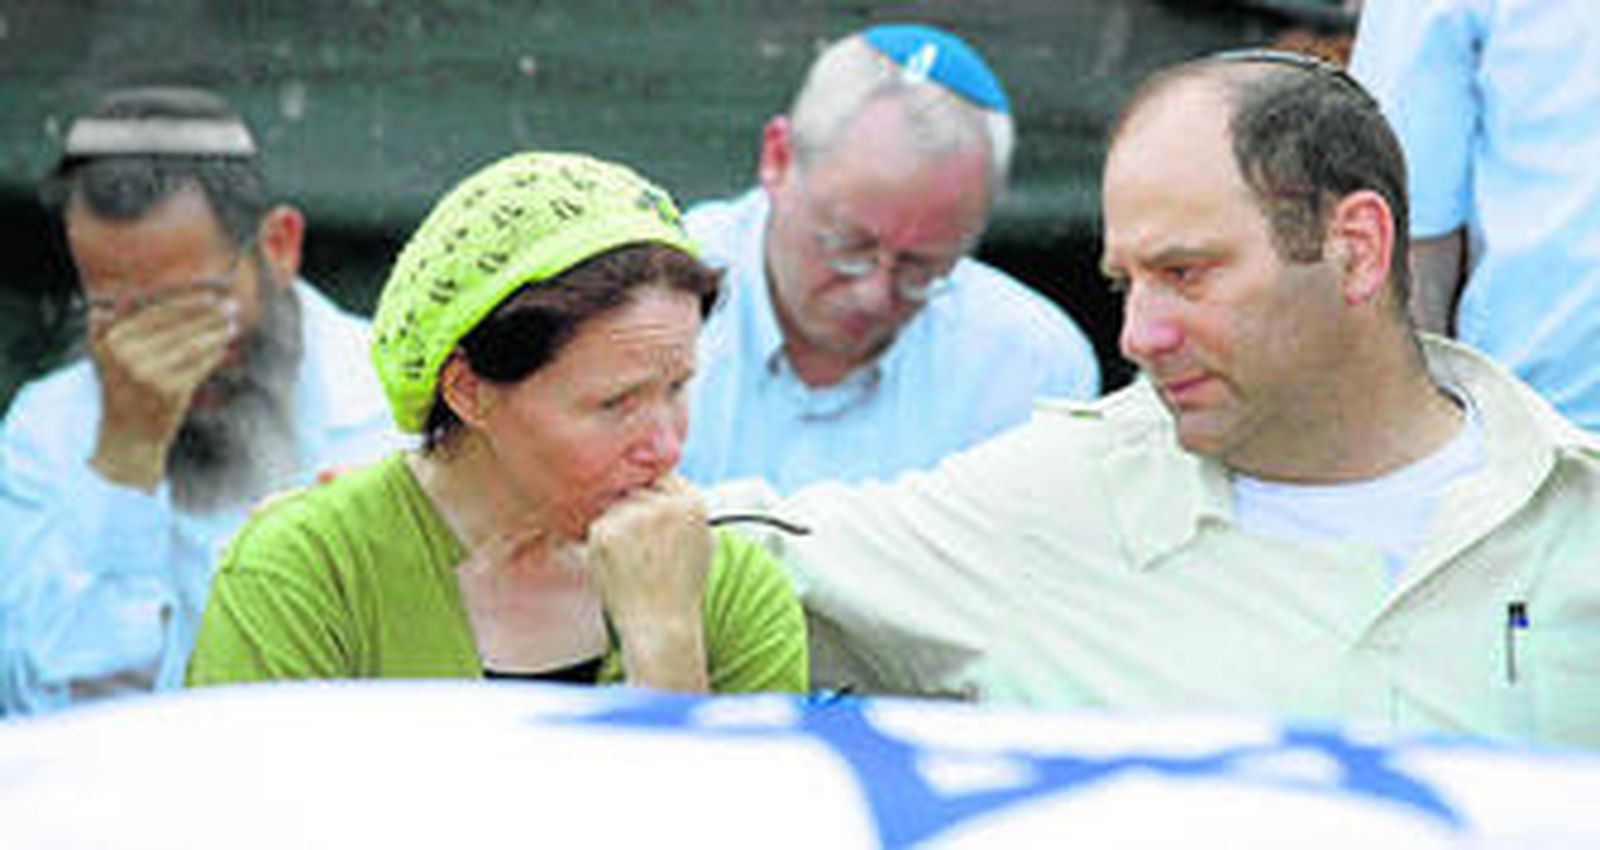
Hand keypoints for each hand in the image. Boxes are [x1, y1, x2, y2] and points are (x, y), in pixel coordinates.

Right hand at [87, 287, 237, 489]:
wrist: (127, 438)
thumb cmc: (122, 393)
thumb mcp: (104, 359)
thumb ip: (103, 330)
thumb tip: (106, 304)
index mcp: (113, 340)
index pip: (157, 313)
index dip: (187, 302)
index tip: (211, 294)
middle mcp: (129, 355)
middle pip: (178, 326)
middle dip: (209, 314)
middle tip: (232, 304)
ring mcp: (151, 373)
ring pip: (193, 344)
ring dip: (216, 332)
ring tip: (233, 323)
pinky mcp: (172, 391)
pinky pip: (200, 365)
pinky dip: (214, 354)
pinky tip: (225, 346)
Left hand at [587, 474, 711, 691]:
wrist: (662, 626)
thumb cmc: (680, 588)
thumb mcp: (701, 541)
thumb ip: (685, 508)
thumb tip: (662, 480)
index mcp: (692, 504)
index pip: (663, 478)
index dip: (653, 499)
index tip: (650, 524)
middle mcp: (665, 505)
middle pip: (636, 489)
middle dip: (633, 511)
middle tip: (638, 547)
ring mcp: (634, 516)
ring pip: (615, 505)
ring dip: (617, 525)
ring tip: (631, 560)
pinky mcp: (606, 531)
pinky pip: (597, 523)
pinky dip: (602, 543)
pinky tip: (618, 566)